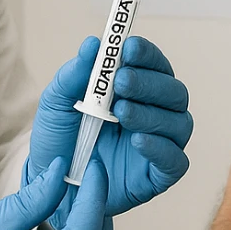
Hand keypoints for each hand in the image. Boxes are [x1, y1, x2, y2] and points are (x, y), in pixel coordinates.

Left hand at [26, 36, 192, 223]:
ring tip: (121, 113)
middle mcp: (153, 115)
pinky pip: (175, 161)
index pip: (155, 66)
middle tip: (122, 81)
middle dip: (150, 83)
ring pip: (180, 123)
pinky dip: (161, 148)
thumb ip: (74, 74)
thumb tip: (93, 43)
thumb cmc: (58, 141)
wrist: (50, 186)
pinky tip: (138, 140)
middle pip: (174, 92)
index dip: (147, 55)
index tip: (129, 47)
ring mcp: (159, 146)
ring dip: (152, 113)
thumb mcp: (56, 104)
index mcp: (134, 92)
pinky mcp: (158, 176)